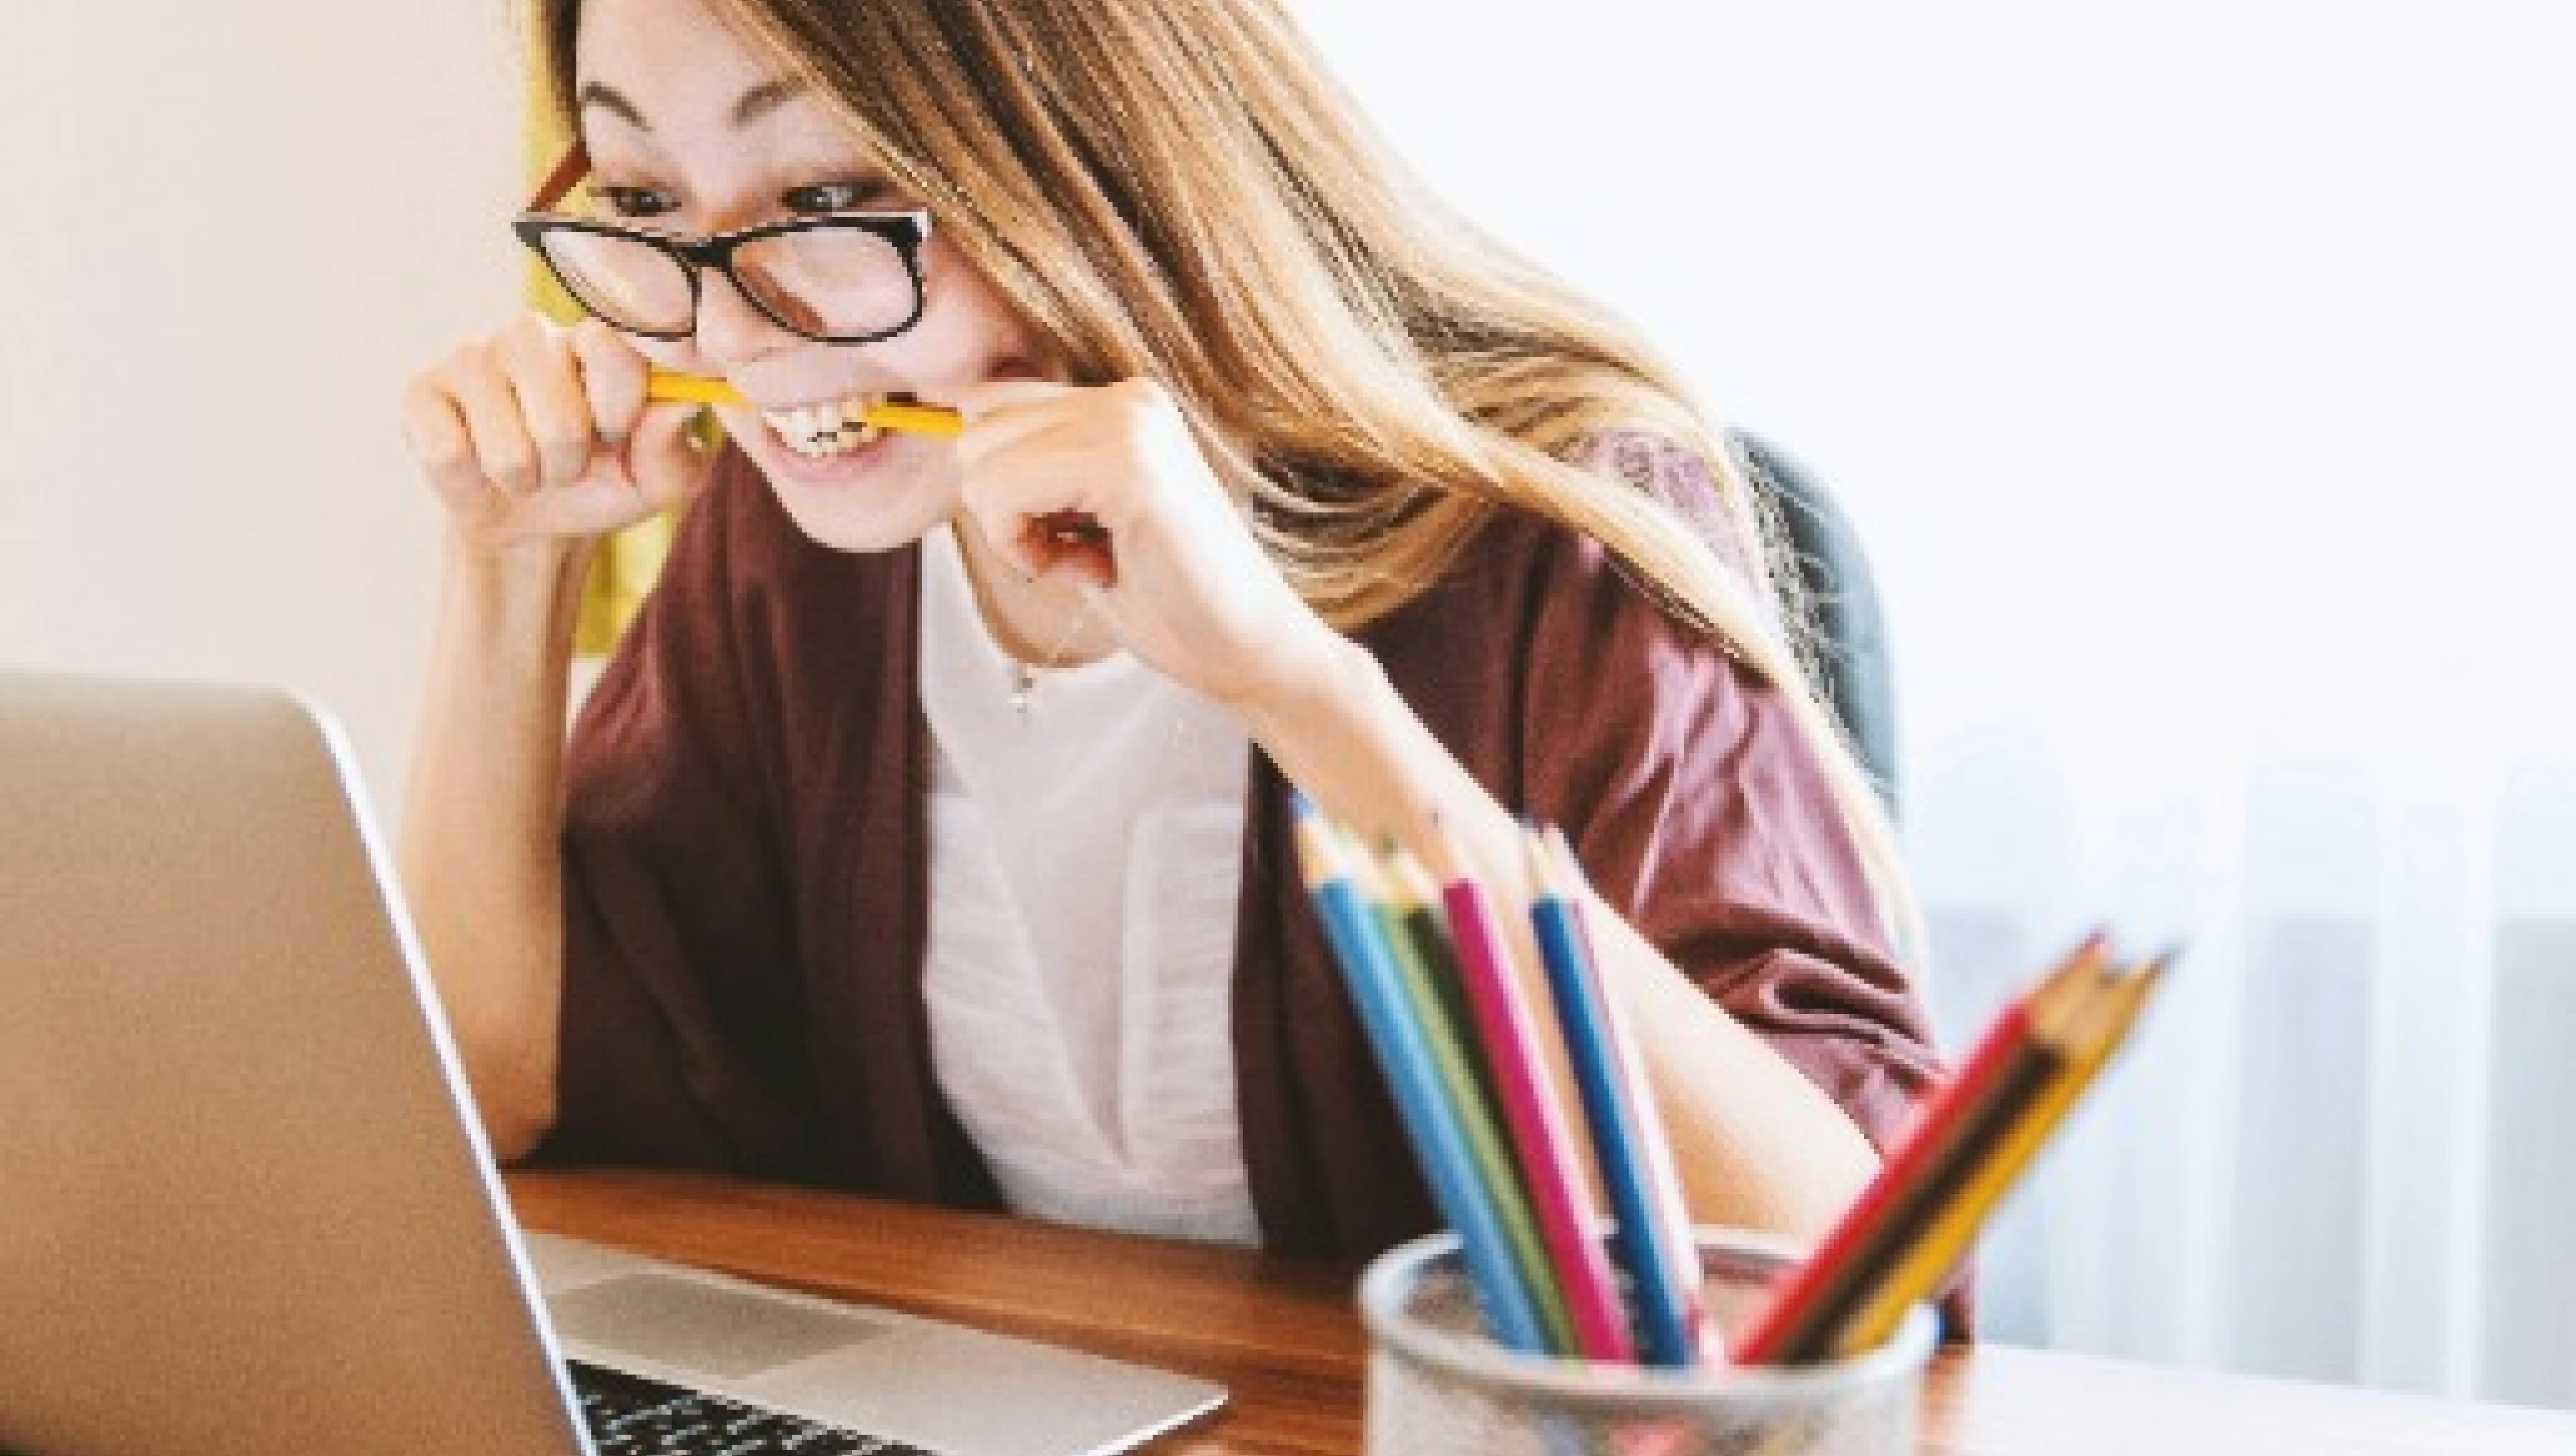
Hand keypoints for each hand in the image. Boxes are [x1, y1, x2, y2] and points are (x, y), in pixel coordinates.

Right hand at [401, 313, 711, 556]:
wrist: (533, 522)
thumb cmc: (603, 483)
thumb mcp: (658, 480)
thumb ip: (675, 447)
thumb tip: (681, 405)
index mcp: (594, 339)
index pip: (616, 357)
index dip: (619, 417)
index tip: (614, 436)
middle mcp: (530, 332)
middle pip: (561, 421)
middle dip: (569, 465)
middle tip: (564, 462)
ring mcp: (470, 356)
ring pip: (507, 448)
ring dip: (524, 479)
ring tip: (526, 467)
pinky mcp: (421, 391)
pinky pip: (449, 453)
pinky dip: (472, 481)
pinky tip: (477, 463)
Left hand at [949, 377, 1344, 711]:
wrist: (1245, 649)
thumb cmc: (1164, 595)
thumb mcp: (1082, 515)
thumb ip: (1035, 467)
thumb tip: (951, 428)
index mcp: (1123, 402)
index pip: (992, 404)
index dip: (1000, 482)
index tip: (1059, 532)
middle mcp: (1128, 397)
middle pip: (977, 428)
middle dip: (1002, 505)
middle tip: (1073, 551)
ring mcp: (1131, 425)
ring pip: (982, 460)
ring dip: (1014, 529)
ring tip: (1088, 559)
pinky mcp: (1128, 467)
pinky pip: (1005, 492)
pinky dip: (1024, 546)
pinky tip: (1091, 569)